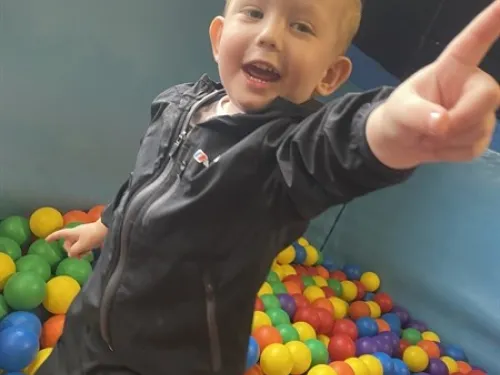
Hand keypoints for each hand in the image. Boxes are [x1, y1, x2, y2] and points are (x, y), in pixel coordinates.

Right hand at [46, 220, 107, 257]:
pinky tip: (89, 253)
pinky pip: (82, 246)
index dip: (52, 237)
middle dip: (71, 251)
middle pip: (68, 244)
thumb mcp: (82, 245)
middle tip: (79, 256)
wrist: (107, 229)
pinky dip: (84, 250)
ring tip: (86, 254)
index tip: (46, 240)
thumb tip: (70, 255)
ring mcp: (82, 236)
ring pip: (75, 246)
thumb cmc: (93, 235)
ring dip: (79, 252)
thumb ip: (74, 251)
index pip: (59, 234)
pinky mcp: (89, 239)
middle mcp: (75, 234)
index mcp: (72, 233)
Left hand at [367, 0, 499, 169]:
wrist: (399, 143)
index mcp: (451, 69)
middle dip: (460, 119)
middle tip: (431, 130)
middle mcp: (472, 85)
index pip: (472, 43)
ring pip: (479, 128)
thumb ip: (417, 115)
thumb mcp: (399, 112)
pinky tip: (439, 145)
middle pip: (488, 97)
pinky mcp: (480, 135)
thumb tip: (442, 124)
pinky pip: (473, 149)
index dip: (489, 23)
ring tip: (429, 135)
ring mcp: (479, 111)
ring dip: (449, 140)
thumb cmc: (399, 116)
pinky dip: (450, 154)